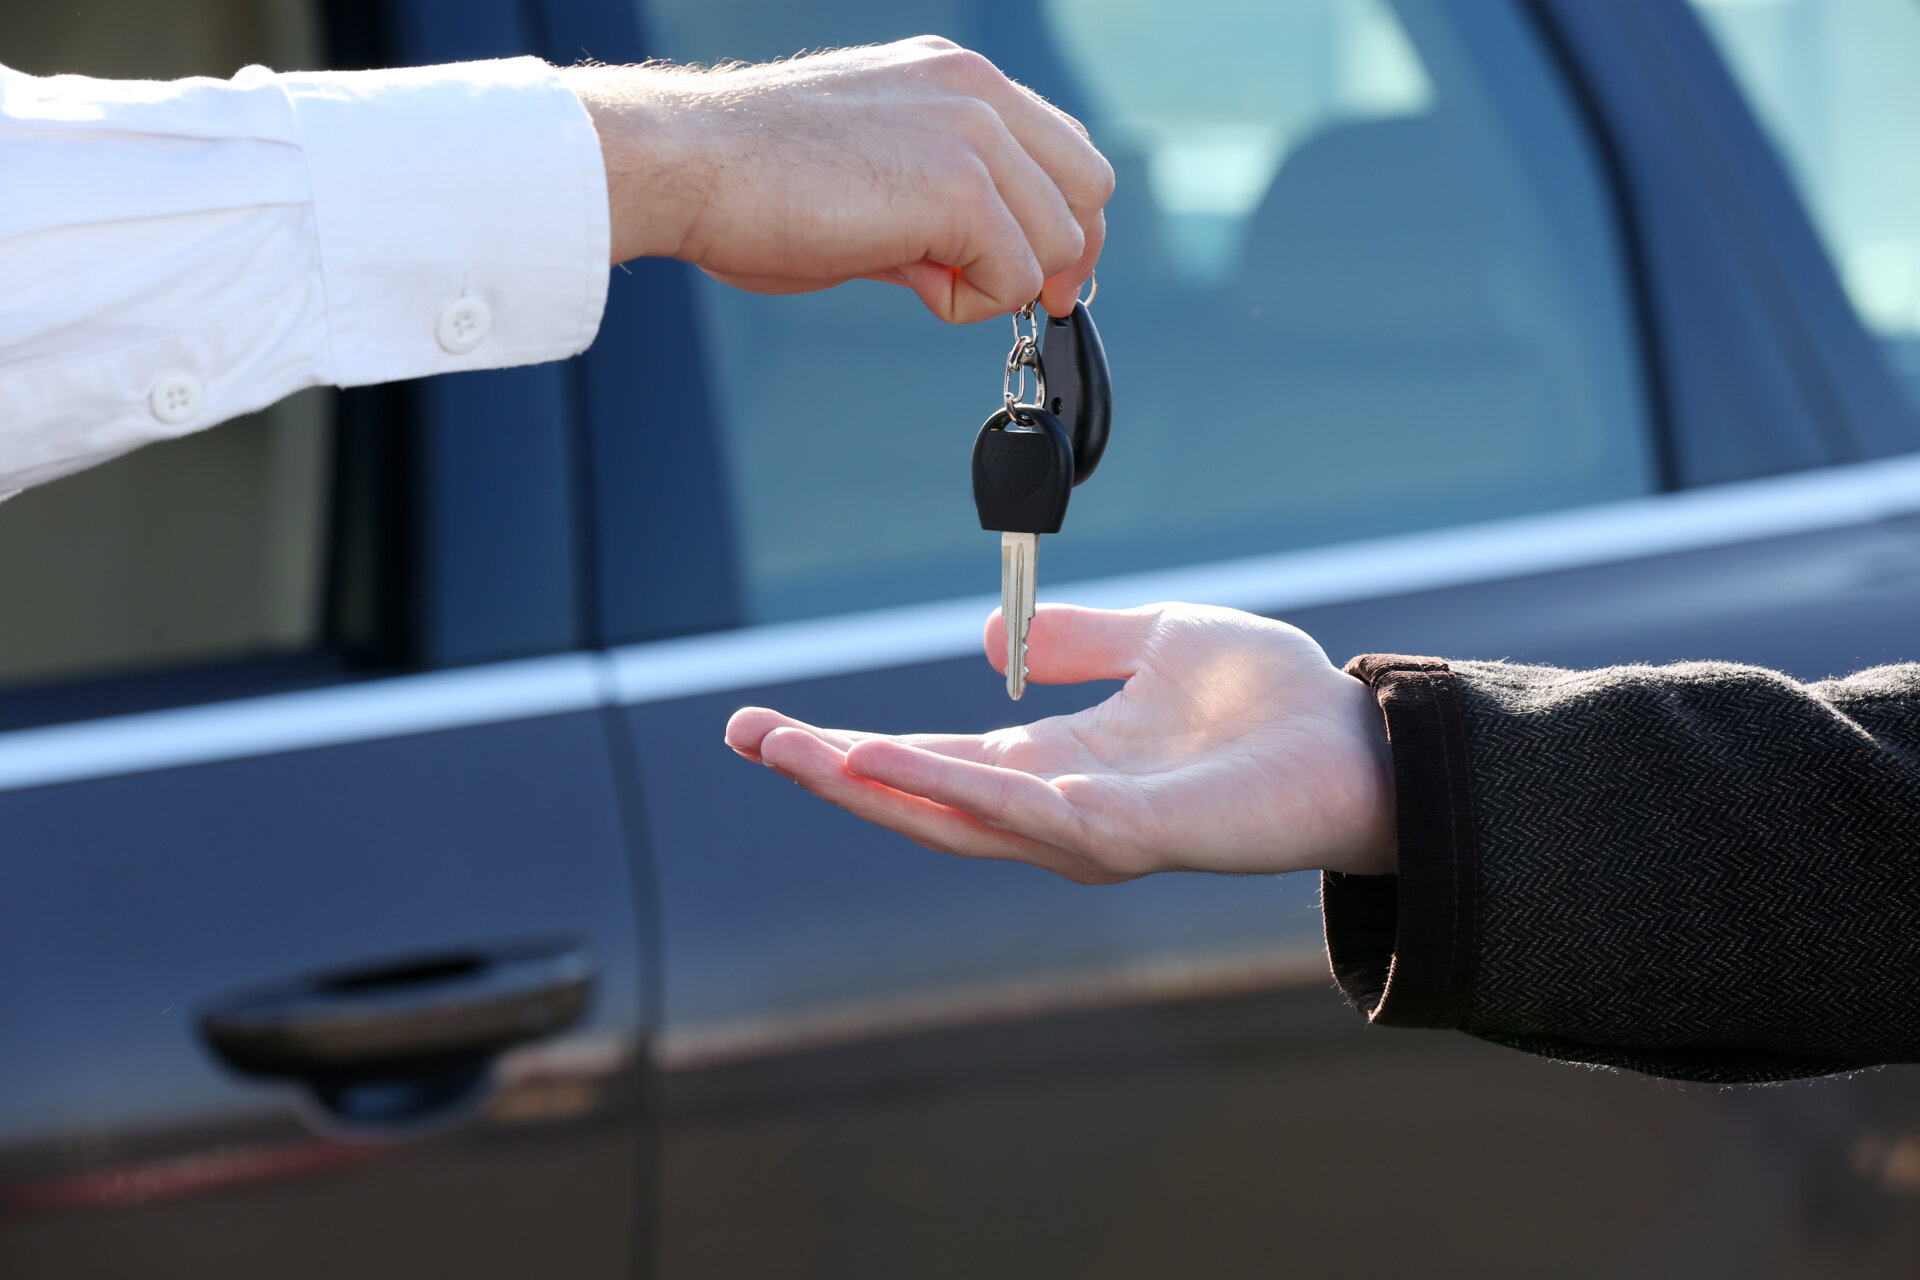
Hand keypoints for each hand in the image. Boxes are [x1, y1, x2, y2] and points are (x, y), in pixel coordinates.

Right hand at [564, 38, 1111, 322]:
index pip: (1064, 148)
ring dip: (998, 282)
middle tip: (995, 291)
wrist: (688, 164)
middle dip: (1056, 255)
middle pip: (1089, 187)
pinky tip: (908, 281)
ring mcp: (972, 132)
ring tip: (916, 274)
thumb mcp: (872, 182)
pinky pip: (1015, 276)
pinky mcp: (959, 186)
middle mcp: (976, 90)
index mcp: (956, 78)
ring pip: (1059, 240)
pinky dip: (969, 302)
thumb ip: (936, 212)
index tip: (1031, 275)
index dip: (1060, 222)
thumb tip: (973, 266)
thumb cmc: (753, 180)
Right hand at [725, 604, 1398, 882]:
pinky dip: (946, 786)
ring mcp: (1084, 832)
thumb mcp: (1152, 642)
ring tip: (789, 748)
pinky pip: (1019, 813)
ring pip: (948, 815)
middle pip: (916, 797)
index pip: (930, 761)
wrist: (1358, 741)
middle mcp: (1054, 809)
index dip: (850, 747)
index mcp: (1053, 766)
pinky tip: (883, 758)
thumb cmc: (1266, 703)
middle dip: (827, 772)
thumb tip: (990, 641)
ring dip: (864, 783)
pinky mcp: (1125, 836)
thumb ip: (1076, 642)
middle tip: (743, 734)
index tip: (772, 724)